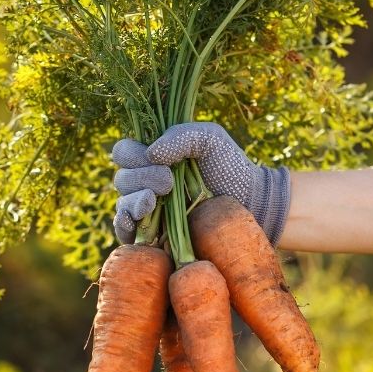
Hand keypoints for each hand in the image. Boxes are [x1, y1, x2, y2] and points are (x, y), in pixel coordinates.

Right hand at [111, 122, 290, 244]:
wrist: (250, 203)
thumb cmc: (230, 167)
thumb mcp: (210, 139)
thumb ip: (181, 135)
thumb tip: (151, 154)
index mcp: (153, 157)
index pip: (123, 152)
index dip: (133, 154)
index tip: (158, 160)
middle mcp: (145, 182)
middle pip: (122, 179)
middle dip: (141, 178)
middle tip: (169, 182)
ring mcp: (148, 210)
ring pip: (122, 204)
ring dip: (134, 202)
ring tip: (153, 201)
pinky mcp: (153, 235)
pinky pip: (126, 232)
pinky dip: (124, 226)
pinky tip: (134, 222)